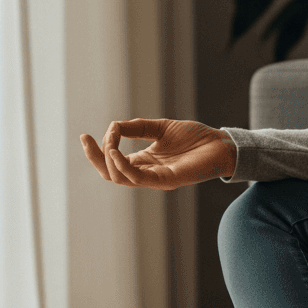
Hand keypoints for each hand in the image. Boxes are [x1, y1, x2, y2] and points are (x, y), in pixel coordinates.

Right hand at [80, 118, 236, 189]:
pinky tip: (116, 153)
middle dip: (95, 158)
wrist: (222, 144)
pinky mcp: (167, 180)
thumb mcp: (160, 128)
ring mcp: (156, 179)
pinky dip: (124, 166)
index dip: (96, 152)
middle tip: (86, 141)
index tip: (85, 135)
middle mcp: (146, 173)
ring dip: (109, 160)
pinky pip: (138, 178)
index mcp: (143, 162)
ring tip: (107, 144)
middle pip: (111, 174)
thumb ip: (136, 128)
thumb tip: (112, 127)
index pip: (112, 164)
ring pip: (121, 178)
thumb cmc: (195, 138)